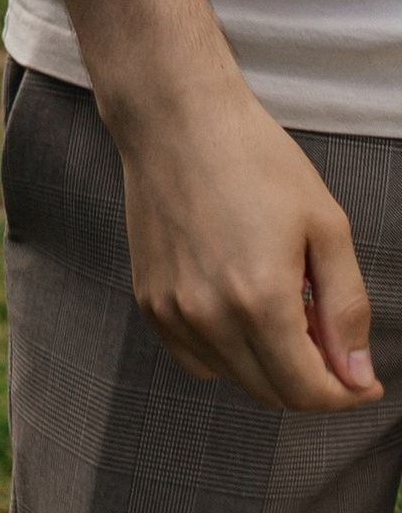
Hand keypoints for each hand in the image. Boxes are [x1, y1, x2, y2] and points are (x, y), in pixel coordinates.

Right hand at [112, 74, 380, 412]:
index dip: (346, 393)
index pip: (309, 392)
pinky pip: (197, 361)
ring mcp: (173, 311)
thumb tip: (357, 374)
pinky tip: (238, 310)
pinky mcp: (149, 300)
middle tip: (326, 333)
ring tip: (283, 309)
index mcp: (260, 299)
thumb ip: (348, 308)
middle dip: (312, 381)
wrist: (175, 117)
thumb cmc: (255, 159)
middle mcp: (210, 316)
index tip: (363, 378)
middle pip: (274, 395)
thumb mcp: (325, 224)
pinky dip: (227, 356)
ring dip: (270, 366)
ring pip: (237, 381)